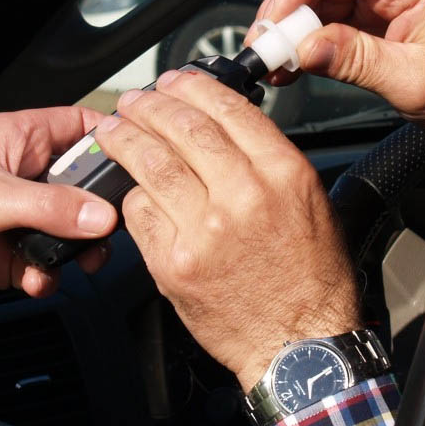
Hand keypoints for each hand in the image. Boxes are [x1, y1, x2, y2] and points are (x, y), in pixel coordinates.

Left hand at [0, 108, 117, 301]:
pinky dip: (49, 275)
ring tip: (78, 263)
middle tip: (110, 232)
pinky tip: (35, 281)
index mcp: (21, 139)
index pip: (81, 126)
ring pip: (71, 229)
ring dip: (78, 249)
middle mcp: (25, 174)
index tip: (139, 163)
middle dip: (101, 211)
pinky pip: (47, 263)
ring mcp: (18, 216)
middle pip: (85, 185)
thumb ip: (49, 206)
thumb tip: (104, 217)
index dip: (112, 139)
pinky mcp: (8, 254)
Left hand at [93, 70, 360, 390]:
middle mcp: (244, 195)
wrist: (298, 344)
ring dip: (125, 139)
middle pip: (182, 128)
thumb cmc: (310, 278)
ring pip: (151, 164)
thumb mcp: (311, 202)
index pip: (227, 109)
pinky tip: (128, 187)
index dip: (192, 87)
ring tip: (113, 129)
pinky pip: (140, 213)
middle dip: (149, 105)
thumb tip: (224, 125)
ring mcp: (205, 230)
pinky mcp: (175, 263)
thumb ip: (268, 160)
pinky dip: (131, 196)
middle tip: (134, 100)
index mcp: (284, 173)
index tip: (175, 81)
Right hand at [250, 0, 424, 128]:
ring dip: (297, 26)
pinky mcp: (385, 17)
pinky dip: (314, 38)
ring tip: (276, 59)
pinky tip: (297, 60)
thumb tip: (306, 48)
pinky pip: (338, 17)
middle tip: (266, 44)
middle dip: (289, 9)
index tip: (274, 21)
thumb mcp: (411, 80)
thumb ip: (356, 60)